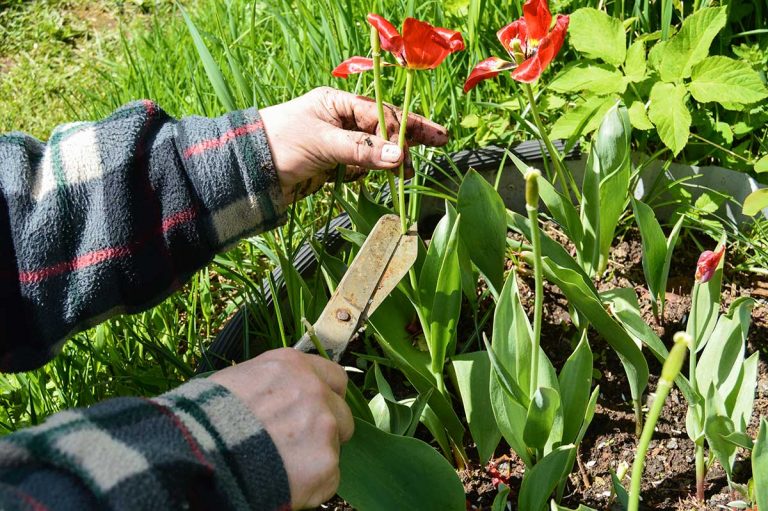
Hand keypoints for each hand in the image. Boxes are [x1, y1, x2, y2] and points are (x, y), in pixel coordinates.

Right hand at [210, 348, 352, 508]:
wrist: (201, 454)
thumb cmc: (206, 418)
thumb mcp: (237, 381)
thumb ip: (271, 384)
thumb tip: (276, 395)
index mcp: (294, 366)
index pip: (334, 377)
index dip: (326, 396)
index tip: (316, 410)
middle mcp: (315, 391)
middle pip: (341, 412)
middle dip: (325, 428)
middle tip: (298, 444)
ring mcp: (324, 427)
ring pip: (334, 446)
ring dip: (316, 456)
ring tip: (282, 465)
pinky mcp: (326, 464)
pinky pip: (328, 478)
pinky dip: (311, 486)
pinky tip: (284, 482)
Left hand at [259, 86, 449, 202]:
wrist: (249, 171)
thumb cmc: (281, 144)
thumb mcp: (322, 143)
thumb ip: (361, 150)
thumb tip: (399, 156)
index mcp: (338, 103)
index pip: (380, 113)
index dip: (404, 128)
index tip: (426, 142)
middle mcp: (342, 120)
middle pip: (385, 128)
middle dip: (410, 137)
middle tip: (441, 141)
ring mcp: (340, 143)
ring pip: (377, 150)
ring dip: (393, 159)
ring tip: (409, 172)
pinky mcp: (336, 164)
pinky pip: (364, 166)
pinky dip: (374, 172)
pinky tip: (382, 176)